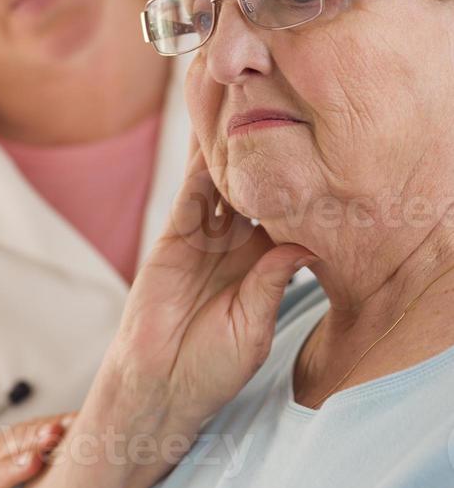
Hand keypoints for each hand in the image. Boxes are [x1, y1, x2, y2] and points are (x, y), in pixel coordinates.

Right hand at [103, 135, 315, 431]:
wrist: (160, 382)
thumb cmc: (213, 366)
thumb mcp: (253, 327)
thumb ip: (273, 283)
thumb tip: (309, 246)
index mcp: (266, 265)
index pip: (290, 214)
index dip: (305, 187)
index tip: (327, 156)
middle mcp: (239, 244)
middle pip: (259, 187)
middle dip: (271, 154)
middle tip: (287, 110)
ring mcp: (207, 236)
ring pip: (225, 181)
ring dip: (234, 147)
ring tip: (249, 105)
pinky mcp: (175, 234)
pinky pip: (191, 192)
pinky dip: (199, 162)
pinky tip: (211, 131)